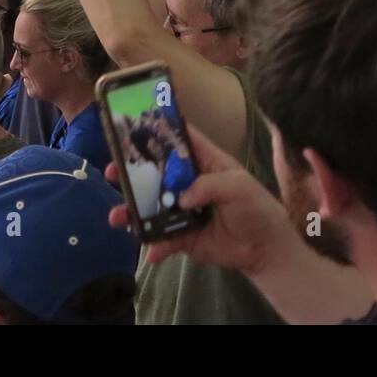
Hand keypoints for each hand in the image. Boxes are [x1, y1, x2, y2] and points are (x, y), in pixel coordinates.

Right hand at [106, 124, 296, 274]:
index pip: (180, 140)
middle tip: (112, 171)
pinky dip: (156, 245)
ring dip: (132, 211)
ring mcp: (182, 210)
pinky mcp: (182, 236)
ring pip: (151, 207)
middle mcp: (188, 183)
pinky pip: (163, 239)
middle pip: (155, 172)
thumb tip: (181, 198)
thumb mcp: (239, 187)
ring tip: (116, 217)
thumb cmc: (256, 207)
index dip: (159, 130)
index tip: (134, 125)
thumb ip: (210, 185)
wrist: (264, 249)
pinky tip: (152, 251)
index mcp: (204, 162)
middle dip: (132, 172)